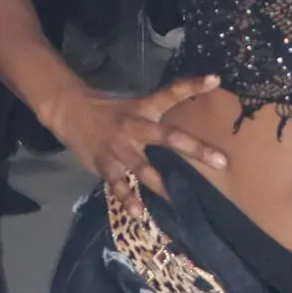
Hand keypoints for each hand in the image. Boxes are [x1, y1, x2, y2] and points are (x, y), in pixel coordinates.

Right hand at [51, 74, 227, 211]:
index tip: (214, 79)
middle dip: (195, 149)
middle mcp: (135, 128)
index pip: (171, 94)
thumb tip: (193, 103)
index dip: (193, 86)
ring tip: (178, 200)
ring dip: (161, 185)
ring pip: (143, 168)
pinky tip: (139, 213)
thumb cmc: (112, 111)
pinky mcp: (105, 165)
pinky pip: (118, 185)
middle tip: (221, 161)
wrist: (71, 113)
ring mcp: (120, 148)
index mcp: (144, 110)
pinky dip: (128, 200)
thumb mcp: (138, 105)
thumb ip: (163, 107)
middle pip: (168, 137)